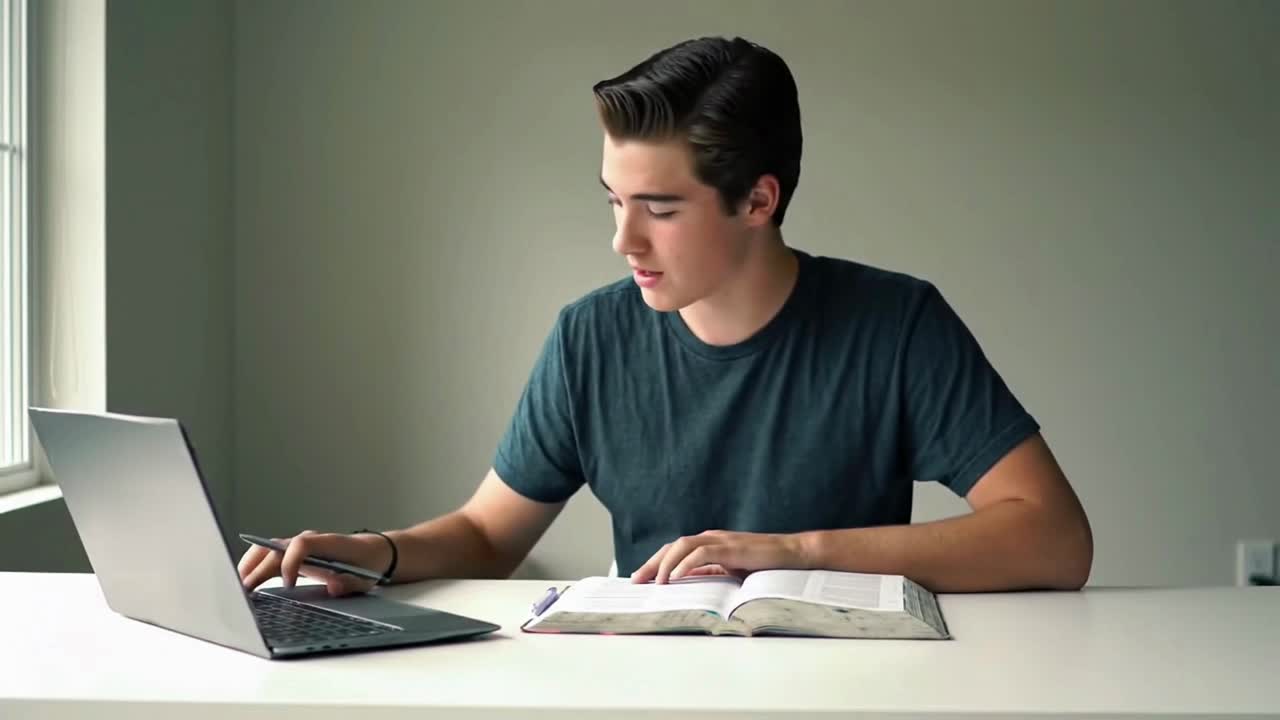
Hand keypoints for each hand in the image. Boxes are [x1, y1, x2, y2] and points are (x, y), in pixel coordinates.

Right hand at [237, 530, 392, 596]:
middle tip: (246, 591)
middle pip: (276, 547)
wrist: (372, 553)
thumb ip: (350, 583)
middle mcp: (309, 541)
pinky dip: (255, 567)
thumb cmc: (368, 564)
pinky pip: (269, 557)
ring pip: (267, 549)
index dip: (291, 563)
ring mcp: (299, 546)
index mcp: (327, 543)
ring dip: (250, 565)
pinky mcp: (294, 554)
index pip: (301, 545)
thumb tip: (332, 586)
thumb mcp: (365, 578)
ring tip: (238, 588)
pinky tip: (245, 583)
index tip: (288, 585)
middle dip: (259, 568)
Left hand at [630, 530, 809, 583]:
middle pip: (672, 547)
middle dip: (651, 564)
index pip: (674, 551)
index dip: (655, 563)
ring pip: (682, 546)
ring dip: (665, 564)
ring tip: (655, 582)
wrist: (792, 554)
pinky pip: (701, 553)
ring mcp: (720, 540)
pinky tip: (675, 578)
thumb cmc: (764, 563)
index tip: (640, 578)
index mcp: (709, 543)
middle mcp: (710, 538)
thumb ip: (710, 572)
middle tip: (635, 581)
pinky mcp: (730, 547)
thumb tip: (687, 583)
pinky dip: (685, 564)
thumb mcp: (731, 571)